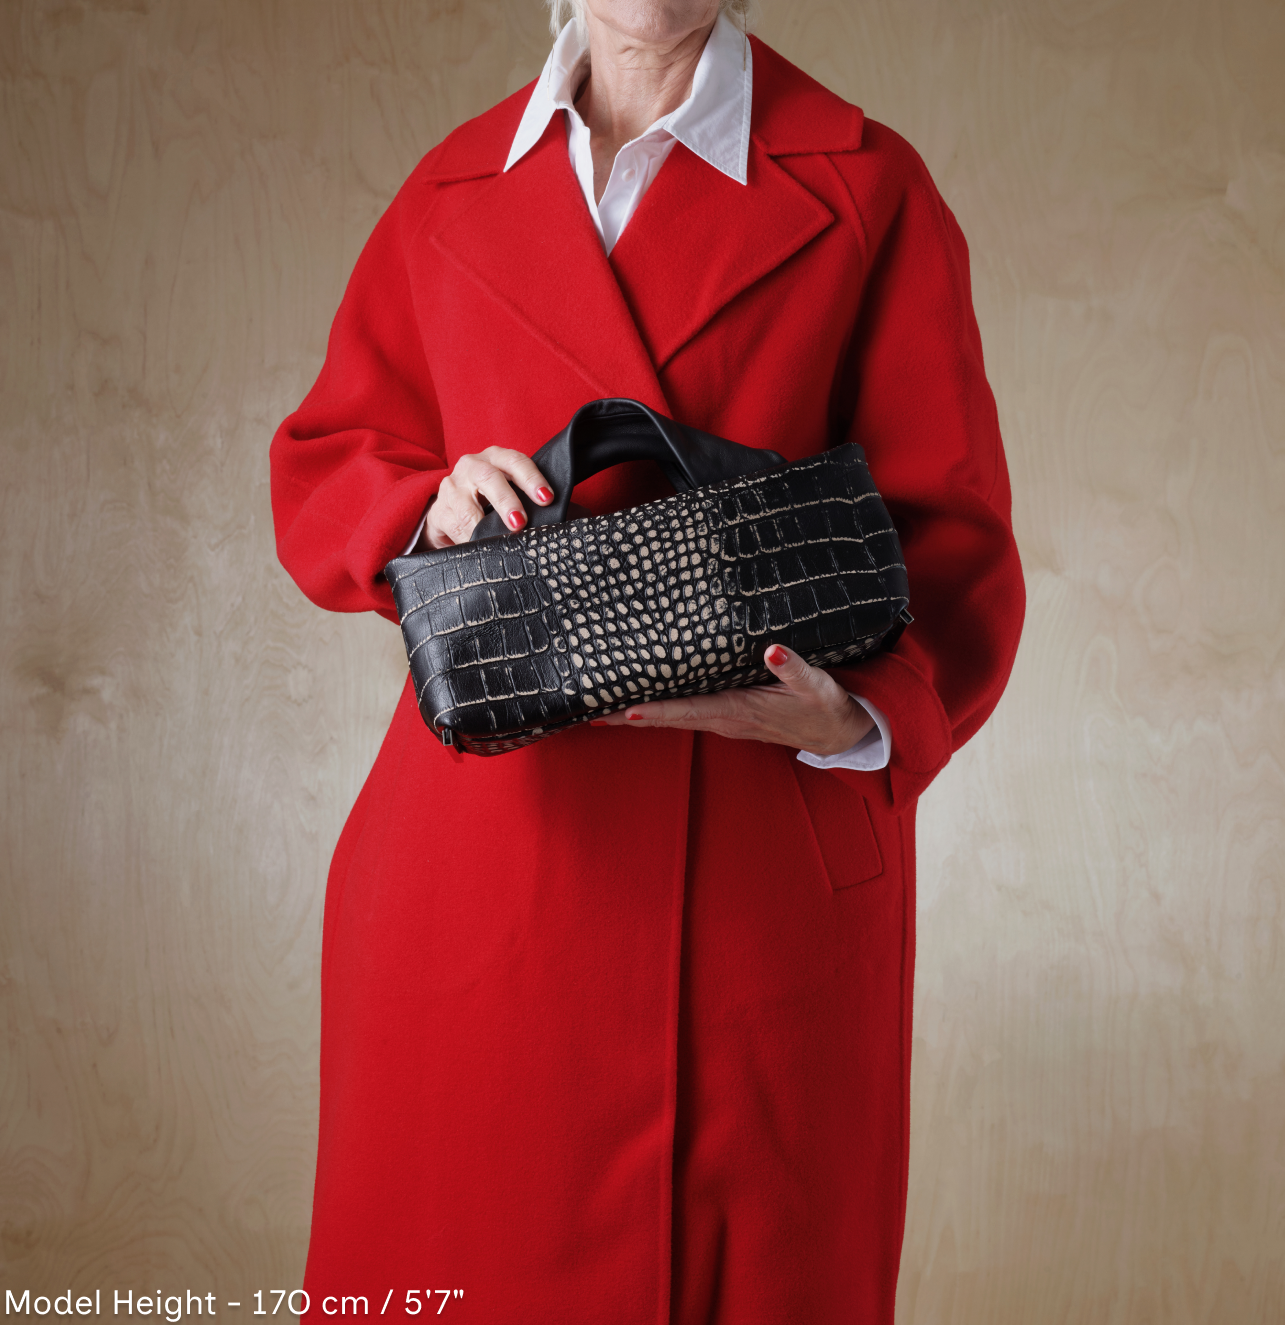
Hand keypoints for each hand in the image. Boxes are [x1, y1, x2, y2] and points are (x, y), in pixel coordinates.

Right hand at [423, 448, 553, 548]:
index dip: (532, 478)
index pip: (516, 461)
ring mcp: (452, 487)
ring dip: (484, 527)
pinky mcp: (438, 510)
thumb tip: (574, 518)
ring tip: (499, 541)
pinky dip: (468, 539)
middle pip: (489, 478)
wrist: (450, 514)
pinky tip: (478, 547)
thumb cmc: (490, 503)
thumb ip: (535, 501)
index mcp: (495, 458)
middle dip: (507, 501)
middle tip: (520, 523)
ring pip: (468, 506)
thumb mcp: (511, 494)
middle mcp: (472, 466)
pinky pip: (454, 527)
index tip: (547, 499)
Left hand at [593, 644, 874, 755]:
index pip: (688, 711)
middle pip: (667, 719)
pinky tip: (639, 702)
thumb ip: (792, 667)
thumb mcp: (815, 684)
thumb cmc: (825, 706)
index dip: (655, 711)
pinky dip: (658, 709)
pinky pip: (684, 713)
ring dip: (637, 714)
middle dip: (628, 716)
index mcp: (738, 711)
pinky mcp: (726, 716)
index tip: (623, 710)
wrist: (837, 733)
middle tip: (589, 712)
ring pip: (672, 718)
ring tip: (600, 708)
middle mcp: (724, 719)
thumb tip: (771, 650)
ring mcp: (722, 720)